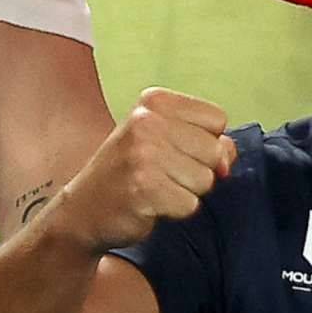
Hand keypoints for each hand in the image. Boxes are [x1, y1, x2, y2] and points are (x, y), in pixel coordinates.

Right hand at [57, 88, 236, 250]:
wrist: (83, 210)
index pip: (217, 118)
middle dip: (197, 170)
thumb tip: (227, 159)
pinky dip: (174, 211)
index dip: (205, 142)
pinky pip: (190, 204)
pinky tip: (149, 204)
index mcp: (155, 101)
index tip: (173, 150)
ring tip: (155, 187)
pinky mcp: (144, 189)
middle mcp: (147, 121)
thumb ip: (207, 140)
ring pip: (205, 179)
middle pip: (215, 150)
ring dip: (185, 192)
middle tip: (161, 173)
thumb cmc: (131, 172)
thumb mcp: (166, 140)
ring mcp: (144, 155)